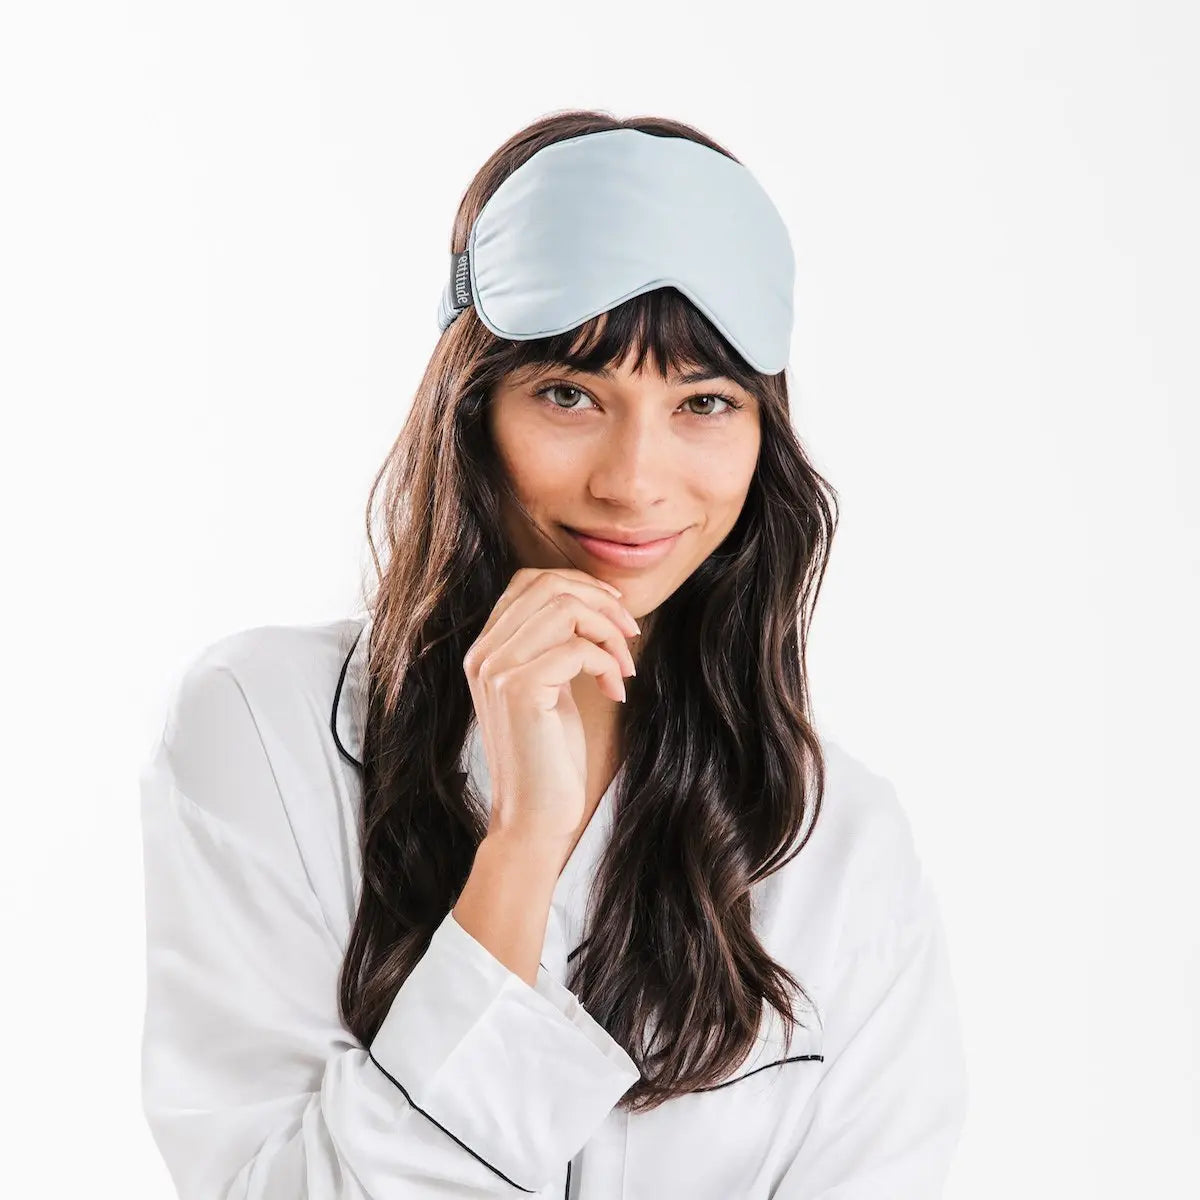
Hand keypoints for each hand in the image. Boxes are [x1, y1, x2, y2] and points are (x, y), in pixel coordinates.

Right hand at [462, 567, 639, 846]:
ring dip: (608, 632)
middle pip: (548, 585)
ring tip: (624, 667)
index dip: (579, 584)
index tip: (615, 611)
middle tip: (630, 635)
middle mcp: (482, 652)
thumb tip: (596, 601)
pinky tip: (616, 692)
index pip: (529, 580)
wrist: (533, 818)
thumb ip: (554, 643)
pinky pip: (577, 648)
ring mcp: (495, 669)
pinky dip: (608, 664)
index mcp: (485, 647)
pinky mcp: (519, 690)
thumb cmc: (549, 756)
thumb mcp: (550, 686)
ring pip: (564, 608)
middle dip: (602, 603)